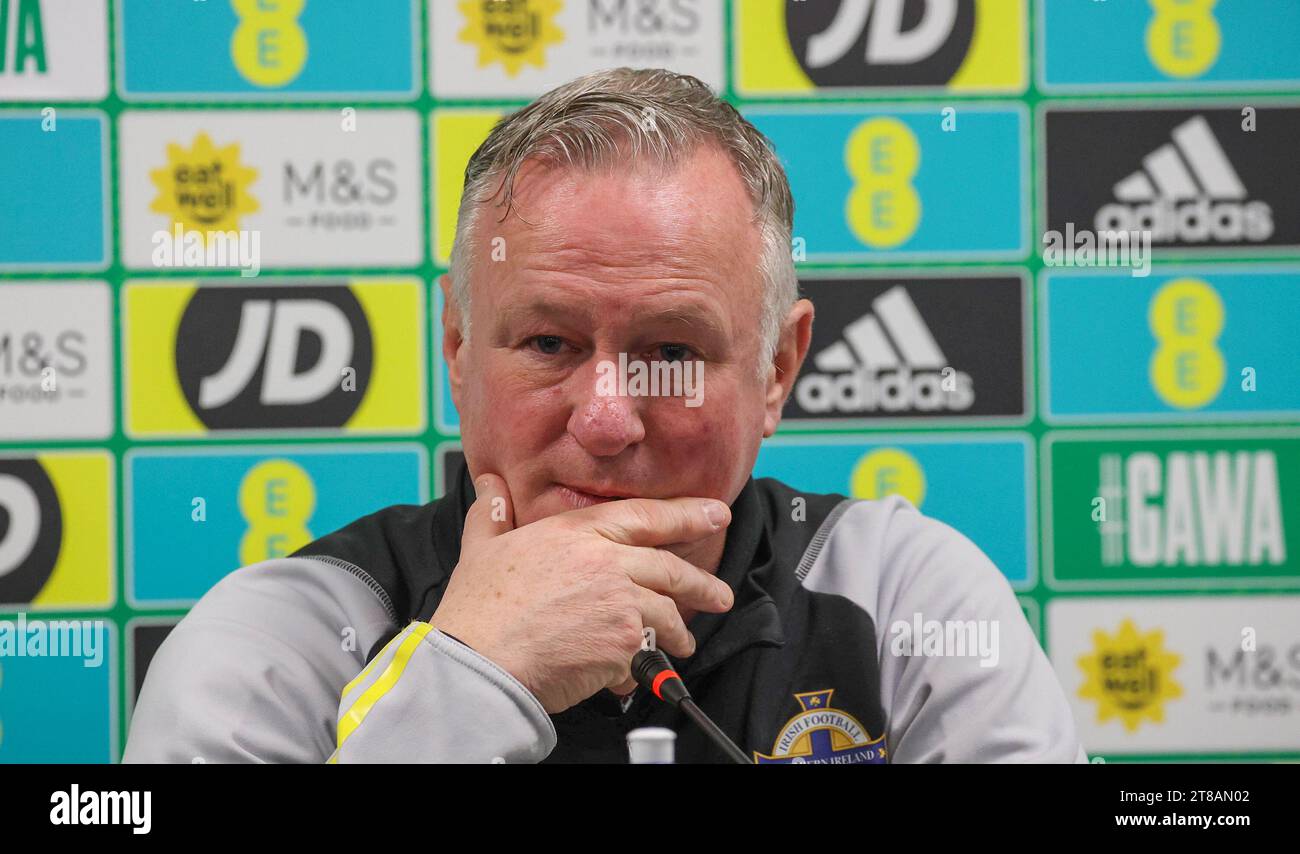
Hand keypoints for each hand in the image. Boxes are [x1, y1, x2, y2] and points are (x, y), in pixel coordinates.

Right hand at [429, 474, 734, 713]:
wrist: (481, 661)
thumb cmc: (477, 610)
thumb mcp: (481, 548)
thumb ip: (492, 513)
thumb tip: (488, 484)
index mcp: (577, 532)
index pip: (646, 515)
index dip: (687, 513)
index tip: (716, 513)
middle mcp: (607, 561)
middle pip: (670, 567)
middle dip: (702, 583)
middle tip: (720, 594)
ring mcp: (621, 602)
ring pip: (666, 613)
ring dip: (679, 632)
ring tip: (685, 644)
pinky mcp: (624, 643)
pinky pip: (644, 654)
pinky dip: (639, 668)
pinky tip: (631, 677)